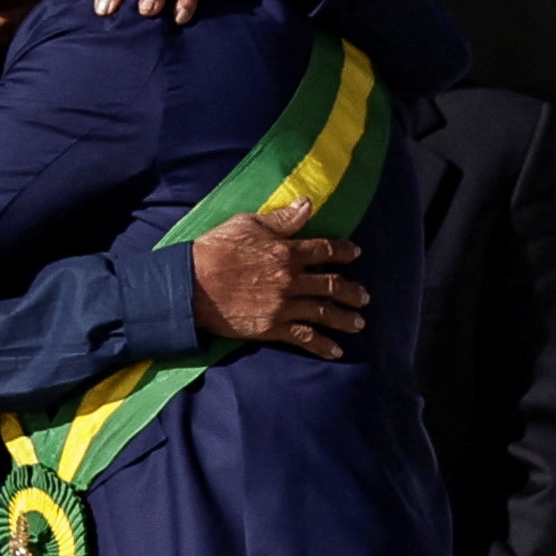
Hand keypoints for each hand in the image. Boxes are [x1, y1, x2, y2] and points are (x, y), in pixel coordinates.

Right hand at [189, 200, 364, 357]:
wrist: (191, 285)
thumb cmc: (215, 250)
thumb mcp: (247, 224)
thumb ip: (282, 219)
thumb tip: (308, 205)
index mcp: (287, 251)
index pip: (325, 251)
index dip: (344, 252)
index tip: (356, 254)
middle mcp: (291, 280)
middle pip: (331, 285)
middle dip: (351, 292)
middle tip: (364, 297)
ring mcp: (283, 306)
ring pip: (323, 313)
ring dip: (344, 319)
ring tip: (358, 323)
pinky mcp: (272, 328)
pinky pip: (304, 337)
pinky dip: (322, 345)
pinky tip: (336, 350)